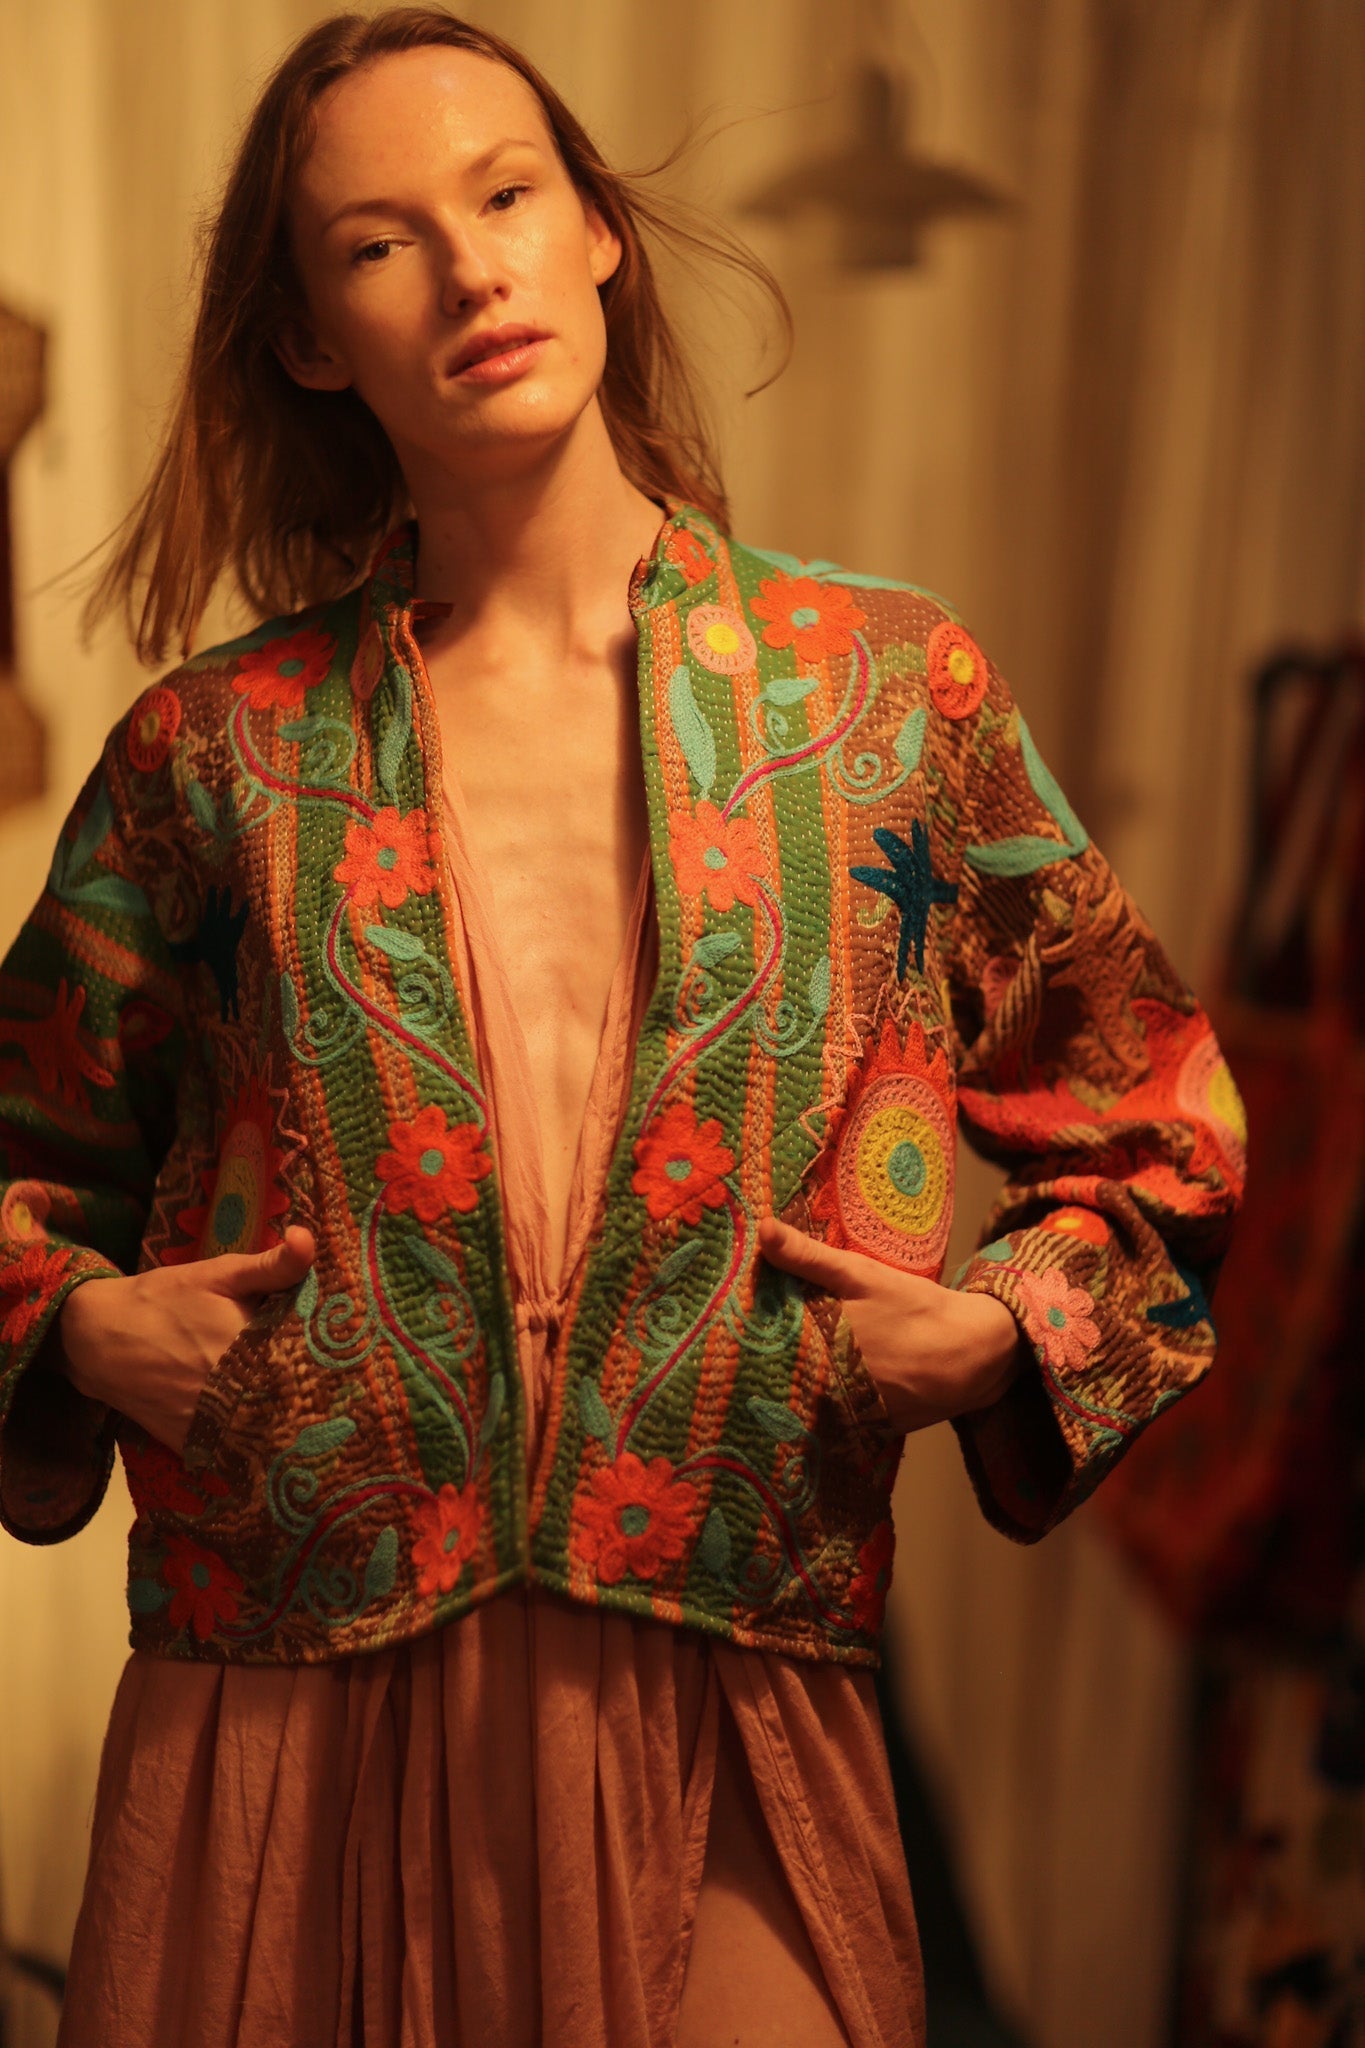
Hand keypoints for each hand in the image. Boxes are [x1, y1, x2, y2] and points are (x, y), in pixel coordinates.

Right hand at [50, 1226, 315, 1456]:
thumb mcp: (218, 1274)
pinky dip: (256, 1440)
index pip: (314, 1364)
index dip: (335, 1363)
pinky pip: (238, 1451)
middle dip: (319, 1394)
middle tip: (341, 1386)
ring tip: (317, 1411)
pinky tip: (272, 1427)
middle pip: (297, 1403)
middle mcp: (237, 1395)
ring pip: (270, 1432)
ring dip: (291, 1420)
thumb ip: (270, 1266)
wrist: (98, 1339)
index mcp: (251, 1350)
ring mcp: (215, 1426)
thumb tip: (309, 1239)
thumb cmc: (163, 1301)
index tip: (352, 1357)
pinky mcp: (195, 1444)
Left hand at [757, 1217, 1023, 1433]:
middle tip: (742, 1352)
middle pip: (781, 1377)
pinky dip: (826, 1410)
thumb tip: (762, 1229)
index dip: (745, 1342)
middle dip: (764, 1366)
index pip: (764, 1350)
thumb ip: (808, 1256)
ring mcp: (848, 1415)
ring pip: (806, 1402)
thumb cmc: (913, 1309)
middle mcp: (826, 1388)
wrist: (973, 1354)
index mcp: (817, 1349)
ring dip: (792, 1390)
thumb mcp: (861, 1275)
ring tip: (768, 1375)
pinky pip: (836, 1422)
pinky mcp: (870, 1430)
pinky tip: (818, 1396)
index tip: (729, 1330)